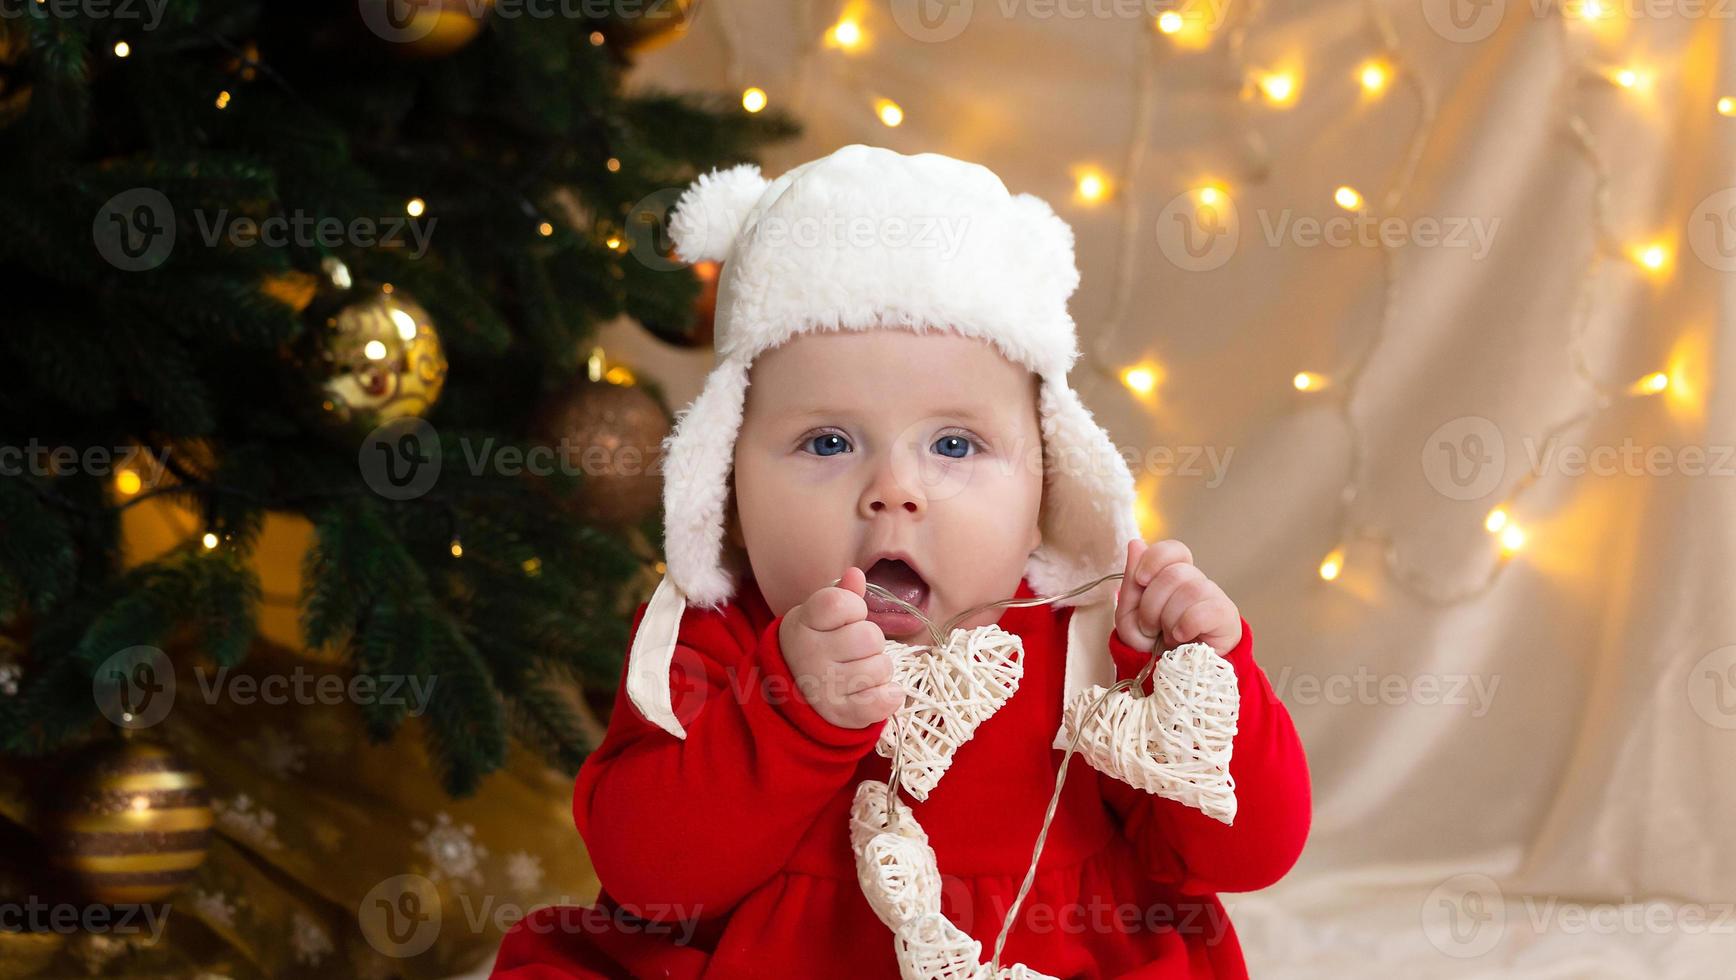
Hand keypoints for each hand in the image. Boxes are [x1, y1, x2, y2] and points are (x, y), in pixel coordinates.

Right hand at [777, 567, 902, 729]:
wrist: (794, 693)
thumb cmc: (816, 645)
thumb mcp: (819, 617)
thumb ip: (841, 594)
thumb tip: (856, 574)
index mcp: (803, 624)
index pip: (842, 603)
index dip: (854, 608)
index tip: (845, 618)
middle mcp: (810, 655)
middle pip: (869, 636)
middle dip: (871, 641)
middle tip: (855, 649)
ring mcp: (824, 687)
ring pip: (881, 667)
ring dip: (879, 668)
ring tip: (860, 671)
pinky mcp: (841, 713)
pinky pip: (882, 700)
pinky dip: (888, 695)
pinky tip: (877, 691)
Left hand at [1114, 539, 1242, 656]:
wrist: (1175, 678)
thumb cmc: (1153, 645)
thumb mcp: (1130, 617)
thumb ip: (1130, 583)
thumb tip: (1136, 543)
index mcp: (1174, 576)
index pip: (1174, 549)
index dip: (1155, 559)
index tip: (1141, 580)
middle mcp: (1196, 582)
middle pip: (1174, 574)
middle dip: (1152, 606)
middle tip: (1151, 629)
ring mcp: (1214, 597)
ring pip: (1189, 590)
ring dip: (1168, 620)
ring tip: (1169, 638)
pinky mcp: (1226, 617)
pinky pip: (1202, 611)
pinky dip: (1185, 627)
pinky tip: (1183, 638)